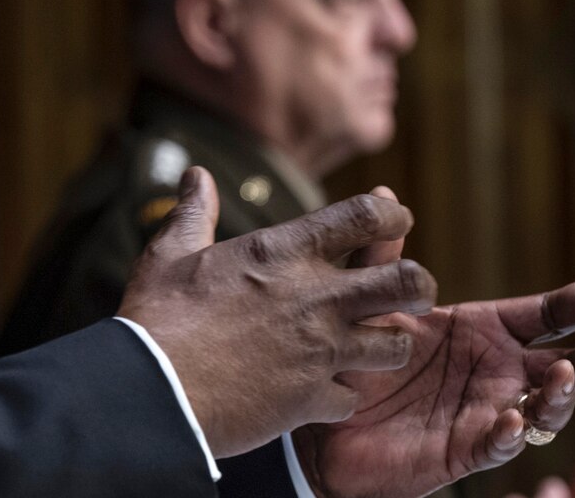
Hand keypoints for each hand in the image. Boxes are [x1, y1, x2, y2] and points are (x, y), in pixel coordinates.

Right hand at [117, 167, 436, 456]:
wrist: (153, 390)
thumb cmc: (158, 317)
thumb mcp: (171, 253)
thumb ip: (195, 213)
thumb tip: (196, 175)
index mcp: (282, 253)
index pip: (364, 217)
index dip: (391, 215)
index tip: (397, 221)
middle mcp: (314, 297)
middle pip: (407, 281)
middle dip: (420, 284)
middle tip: (413, 290)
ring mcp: (319, 350)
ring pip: (396, 344)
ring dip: (387, 344)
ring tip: (372, 345)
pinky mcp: (312, 399)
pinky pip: (352, 398)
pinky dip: (341, 396)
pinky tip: (323, 393)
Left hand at [292, 191, 574, 497]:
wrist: (328, 420)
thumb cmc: (361, 358)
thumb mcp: (373, 303)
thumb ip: (383, 257)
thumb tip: (383, 190)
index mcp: (488, 330)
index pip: (551, 313)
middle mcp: (501, 372)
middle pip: (572, 362)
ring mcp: (490, 412)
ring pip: (547, 408)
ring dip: (561, 394)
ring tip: (561, 374)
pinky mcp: (466, 450)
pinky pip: (499, 445)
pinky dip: (510, 434)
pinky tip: (512, 418)